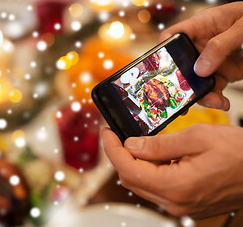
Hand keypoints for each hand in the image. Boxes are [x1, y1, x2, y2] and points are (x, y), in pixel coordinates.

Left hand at [102, 124, 242, 217]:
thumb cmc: (239, 154)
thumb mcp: (197, 137)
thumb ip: (159, 144)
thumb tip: (131, 145)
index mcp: (175, 186)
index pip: (128, 169)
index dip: (112, 149)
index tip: (107, 132)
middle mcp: (174, 202)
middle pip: (131, 179)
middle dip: (119, 155)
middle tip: (116, 134)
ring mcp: (180, 205)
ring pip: (142, 184)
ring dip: (134, 162)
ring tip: (136, 141)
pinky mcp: (185, 203)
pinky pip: (157, 187)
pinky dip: (149, 170)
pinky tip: (155, 154)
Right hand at [160, 1, 242, 110]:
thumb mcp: (241, 27)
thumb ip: (221, 45)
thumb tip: (201, 69)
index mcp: (199, 26)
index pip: (171, 37)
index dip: (161, 51)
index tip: (161, 68)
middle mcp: (200, 46)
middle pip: (179, 66)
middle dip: (179, 85)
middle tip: (184, 98)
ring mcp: (209, 61)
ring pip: (194, 83)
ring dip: (201, 96)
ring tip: (215, 102)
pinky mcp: (220, 74)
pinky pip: (212, 90)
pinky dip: (216, 100)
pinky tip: (223, 103)